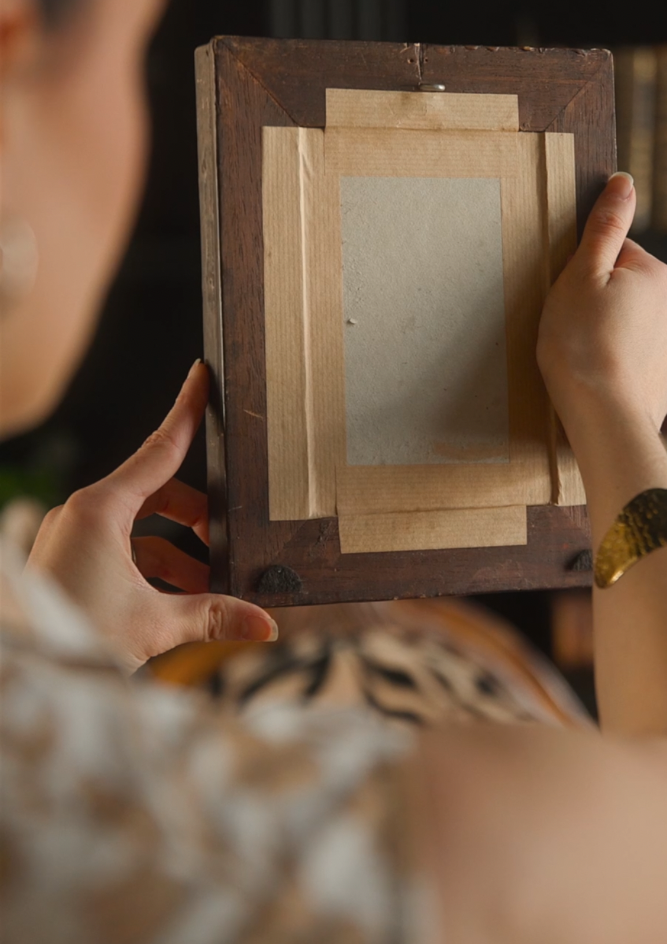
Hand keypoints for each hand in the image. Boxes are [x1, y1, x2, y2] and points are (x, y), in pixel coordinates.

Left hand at [26, 361, 277, 673]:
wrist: (23, 669)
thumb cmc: (72, 636)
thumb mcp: (154, 624)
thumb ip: (214, 616)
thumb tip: (264, 623)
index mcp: (98, 510)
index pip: (159, 449)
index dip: (187, 412)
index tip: (203, 377)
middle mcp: (81, 515)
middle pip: (157, 495)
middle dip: (197, 518)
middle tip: (228, 544)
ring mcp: (71, 539)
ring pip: (141, 528)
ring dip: (178, 554)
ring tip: (208, 590)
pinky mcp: (67, 563)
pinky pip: (121, 551)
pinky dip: (152, 569)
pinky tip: (178, 602)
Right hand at [537, 173, 666, 440]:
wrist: (604, 419)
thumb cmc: (581, 345)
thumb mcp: (580, 276)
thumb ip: (603, 228)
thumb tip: (623, 182)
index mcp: (656, 275)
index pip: (616, 253)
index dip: (584, 270)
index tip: (568, 295)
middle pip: (626, 290)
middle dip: (599, 303)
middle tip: (569, 327)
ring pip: (631, 327)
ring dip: (609, 334)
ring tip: (580, 356)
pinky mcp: (664, 382)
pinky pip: (635, 363)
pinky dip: (617, 366)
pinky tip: (595, 379)